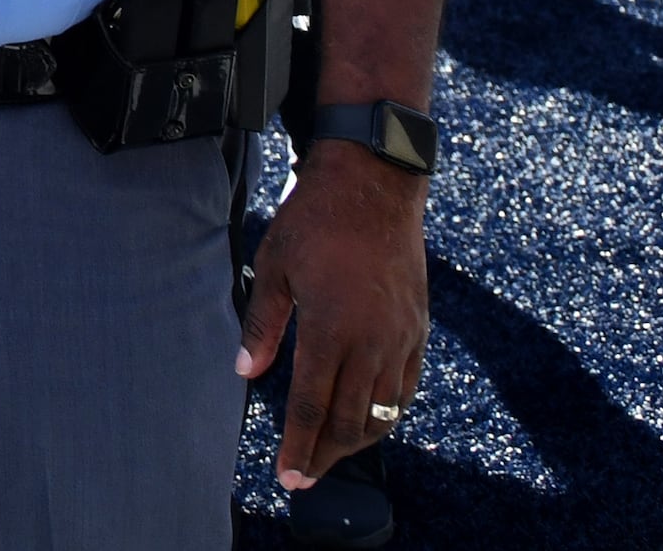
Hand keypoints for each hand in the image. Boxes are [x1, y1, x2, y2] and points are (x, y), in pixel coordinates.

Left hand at [239, 146, 430, 489]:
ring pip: (383, 411)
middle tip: (303, 477)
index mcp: (332, 328)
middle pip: (351, 421)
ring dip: (356, 440)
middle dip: (326, 456)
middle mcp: (373, 341)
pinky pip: (406, 387)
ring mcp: (401, 337)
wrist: (375, 185)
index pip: (313, 407)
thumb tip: (244, 374)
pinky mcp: (419, 329)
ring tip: (330, 455)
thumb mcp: (273, 266)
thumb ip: (261, 325)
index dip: (298, 447)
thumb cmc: (316, 220)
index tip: (286, 476)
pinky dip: (388, 413)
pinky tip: (369, 419)